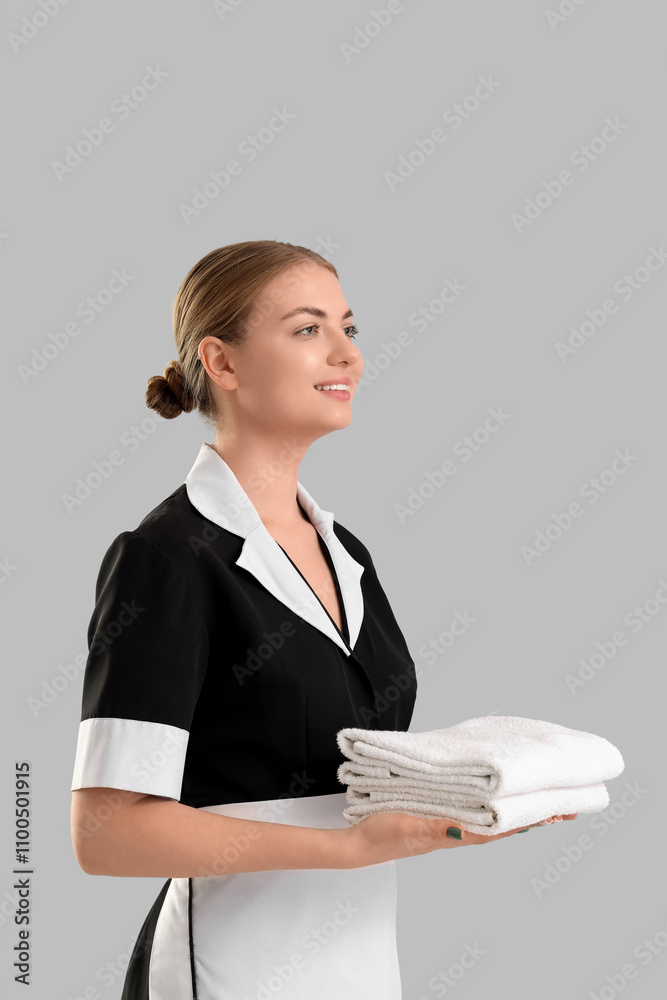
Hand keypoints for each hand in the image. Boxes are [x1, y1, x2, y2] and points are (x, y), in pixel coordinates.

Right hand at [341, 812, 578, 867]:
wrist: (362, 844)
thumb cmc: (384, 834)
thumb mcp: (409, 827)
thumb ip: (435, 829)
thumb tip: (464, 829)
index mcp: (457, 832)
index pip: (504, 827)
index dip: (530, 818)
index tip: (557, 810)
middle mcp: (461, 830)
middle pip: (507, 824)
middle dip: (535, 815)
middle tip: (566, 806)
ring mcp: (452, 826)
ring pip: (495, 820)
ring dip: (519, 812)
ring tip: (544, 804)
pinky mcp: (441, 819)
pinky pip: (477, 815)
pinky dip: (495, 808)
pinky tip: (498, 802)